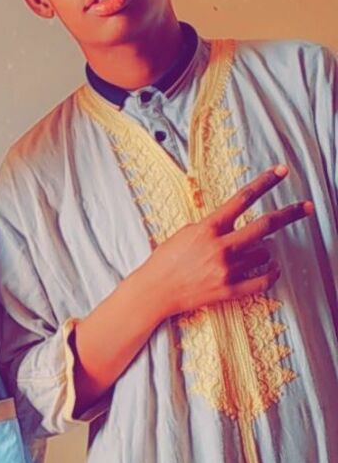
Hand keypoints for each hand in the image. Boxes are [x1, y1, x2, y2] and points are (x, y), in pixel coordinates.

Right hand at [145, 164, 312, 318]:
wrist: (155, 290)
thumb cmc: (167, 259)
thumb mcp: (186, 232)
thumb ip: (213, 225)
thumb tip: (237, 221)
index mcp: (208, 228)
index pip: (242, 198)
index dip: (265, 183)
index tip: (282, 171)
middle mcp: (220, 247)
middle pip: (265, 225)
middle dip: (289, 214)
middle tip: (306, 207)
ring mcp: (226, 270)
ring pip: (264, 252)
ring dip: (264, 248)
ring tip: (252, 249)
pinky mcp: (229, 290)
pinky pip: (263, 280)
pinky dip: (272, 272)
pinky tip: (273, 267)